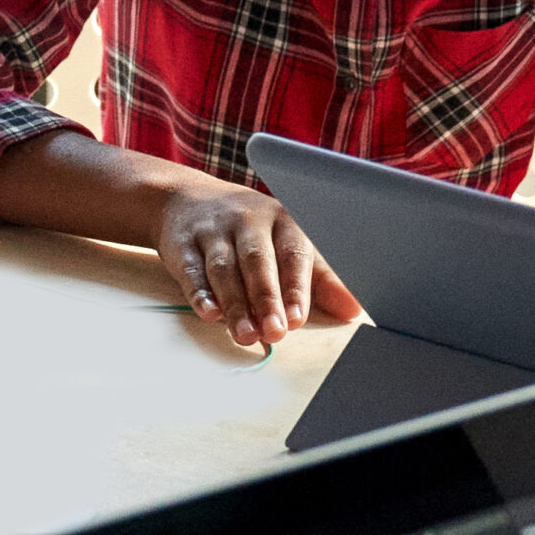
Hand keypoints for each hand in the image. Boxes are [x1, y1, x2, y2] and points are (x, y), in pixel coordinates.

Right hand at [157, 183, 359, 350]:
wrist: (186, 200)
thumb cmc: (251, 231)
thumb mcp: (289, 245)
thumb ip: (320, 279)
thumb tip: (352, 310)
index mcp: (283, 220)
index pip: (293, 254)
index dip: (296, 288)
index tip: (297, 319)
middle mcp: (248, 221)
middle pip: (258, 262)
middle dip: (266, 299)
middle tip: (274, 332)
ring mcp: (213, 230)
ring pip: (225, 269)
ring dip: (235, 304)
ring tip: (245, 334)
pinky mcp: (182, 243)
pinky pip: (192, 270)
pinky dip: (199, 293)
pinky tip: (209, 313)